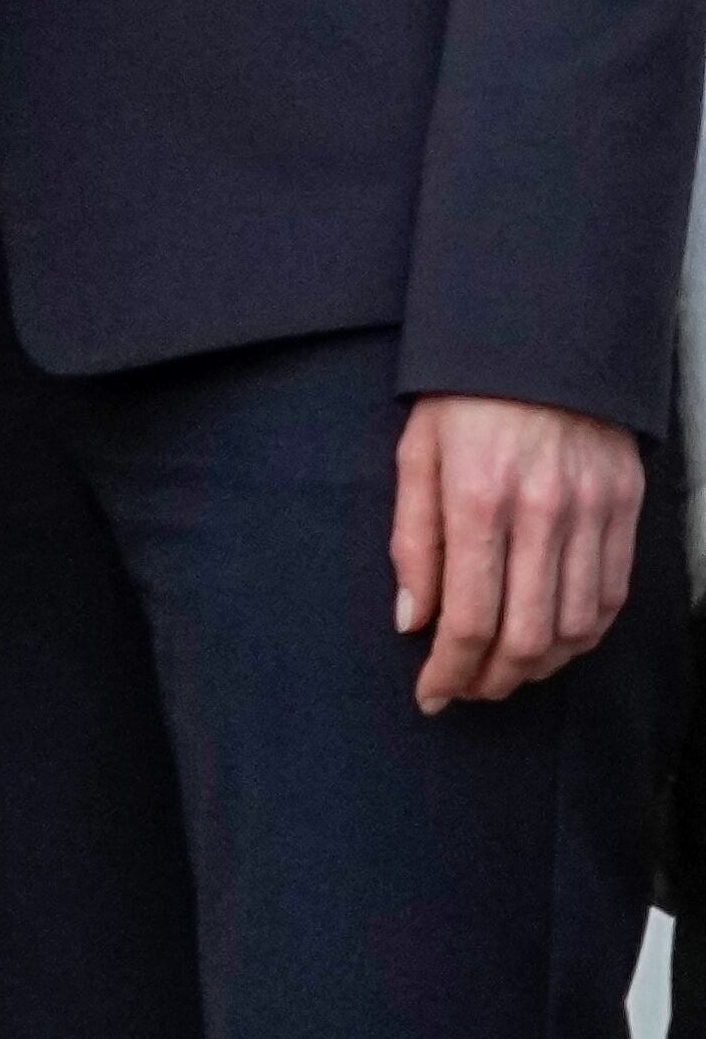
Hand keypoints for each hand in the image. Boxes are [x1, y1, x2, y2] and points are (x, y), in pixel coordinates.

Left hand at [393, 392, 645, 709]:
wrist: (541, 343)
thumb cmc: (462, 399)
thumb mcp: (416, 456)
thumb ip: (413, 542)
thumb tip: (413, 621)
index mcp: (478, 500)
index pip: (469, 618)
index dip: (449, 671)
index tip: (430, 695)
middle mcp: (541, 515)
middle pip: (527, 638)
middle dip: (492, 680)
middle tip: (466, 691)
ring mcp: (592, 515)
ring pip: (575, 629)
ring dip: (539, 668)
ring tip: (505, 674)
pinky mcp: (626, 512)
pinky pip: (611, 599)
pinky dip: (583, 636)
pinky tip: (554, 644)